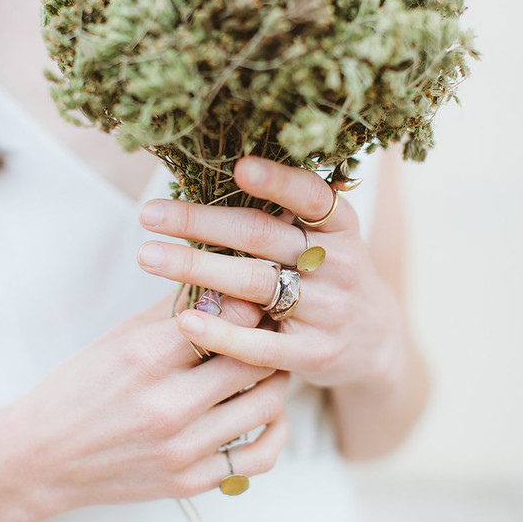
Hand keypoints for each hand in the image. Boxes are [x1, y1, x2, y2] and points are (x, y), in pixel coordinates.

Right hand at [0, 299, 288, 521]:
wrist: (40, 459)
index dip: (251, 306)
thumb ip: (171, 310)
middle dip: (269, 339)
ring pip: (266, 405)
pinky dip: (274, 431)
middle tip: (272, 327)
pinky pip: (259, 457)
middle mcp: (168, 406)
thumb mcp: (117, 337)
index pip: (229, 322)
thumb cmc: (77, 389)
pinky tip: (265, 412)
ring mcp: (181, 450)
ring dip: (275, 379)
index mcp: (146, 358)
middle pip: (254, 361)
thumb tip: (219, 279)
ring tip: (267, 364)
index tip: (256, 299)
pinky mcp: (189, 482)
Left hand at [139, 156, 404, 389]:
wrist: (374, 340)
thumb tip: (214, 171)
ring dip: (196, 268)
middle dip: (201, 222)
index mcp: (342, 225)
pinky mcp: (314, 354)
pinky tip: (185, 319)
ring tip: (148, 256)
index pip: (311, 196)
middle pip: (263, 236)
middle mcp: (340, 264)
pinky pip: (261, 344)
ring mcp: (328, 310)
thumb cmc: (330, 274)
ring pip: (255, 283)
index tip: (238, 166)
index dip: (277, 181)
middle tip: (149, 213)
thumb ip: (286, 213)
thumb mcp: (328, 236)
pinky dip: (221, 332)